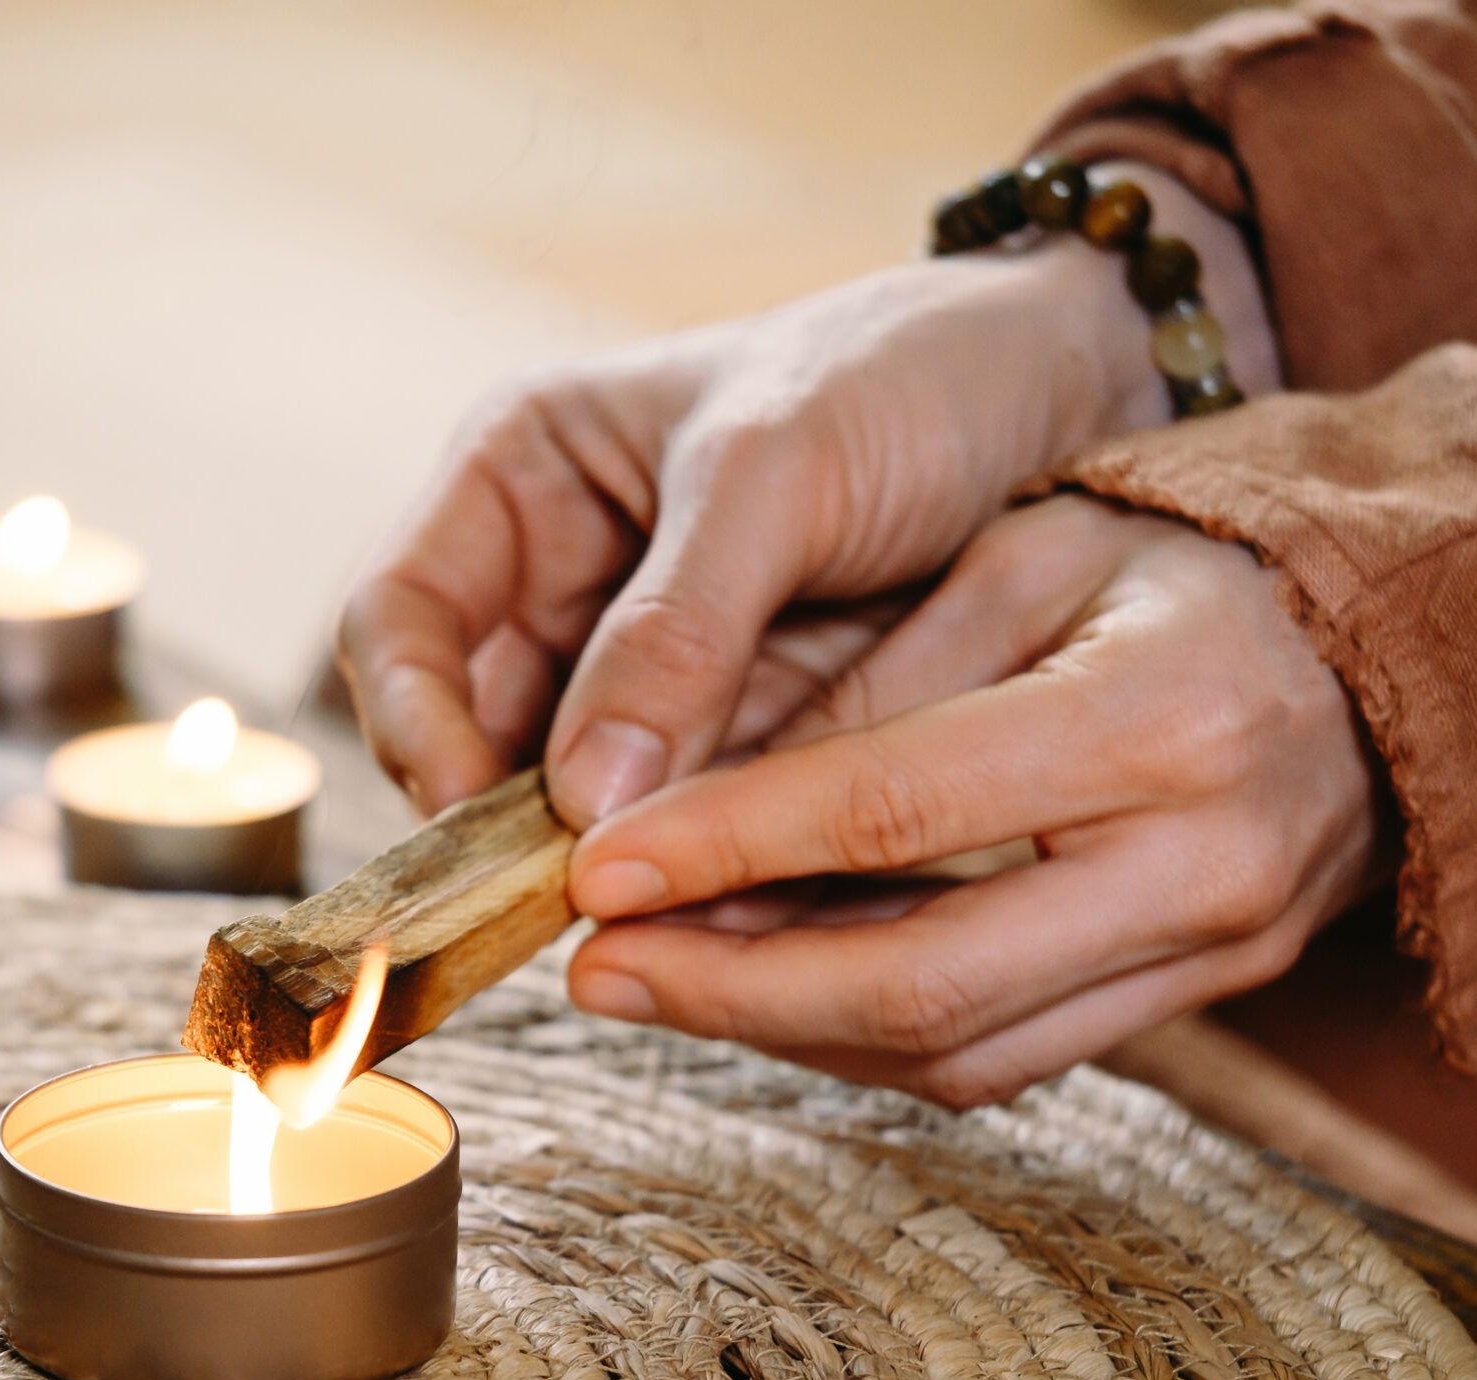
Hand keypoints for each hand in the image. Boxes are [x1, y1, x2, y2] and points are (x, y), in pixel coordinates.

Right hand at [338, 168, 1278, 826]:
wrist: (1077, 384)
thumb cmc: (909, 373)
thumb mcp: (779, 468)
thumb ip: (676, 625)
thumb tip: (578, 800)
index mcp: (525, 475)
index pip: (399, 620)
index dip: (412, 721)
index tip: (477, 810)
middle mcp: (566, 580)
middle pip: (474, 734)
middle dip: (514, 824)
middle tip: (577, 897)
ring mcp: (652, 669)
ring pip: (580, 799)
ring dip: (612, 859)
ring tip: (672, 910)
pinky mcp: (740, 734)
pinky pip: (684, 820)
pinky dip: (702, 865)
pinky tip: (744, 900)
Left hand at [562, 497, 1383, 1106]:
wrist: (1387, 639)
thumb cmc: (1183, 562)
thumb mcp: (1024, 556)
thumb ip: (869, 681)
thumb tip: (686, 802)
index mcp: (1163, 713)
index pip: (897, 810)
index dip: (730, 848)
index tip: (599, 866)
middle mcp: (1205, 859)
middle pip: (922, 980)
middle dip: (732, 986)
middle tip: (596, 966)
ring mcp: (1218, 950)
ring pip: (957, 1047)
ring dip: (786, 1028)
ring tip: (658, 980)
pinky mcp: (1203, 997)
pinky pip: (1008, 1057)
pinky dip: (870, 1036)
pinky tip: (770, 990)